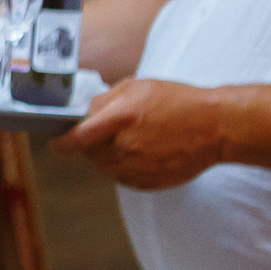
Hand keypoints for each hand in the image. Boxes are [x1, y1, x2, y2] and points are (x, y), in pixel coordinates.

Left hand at [51, 78, 227, 188]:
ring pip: (104, 167)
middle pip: (90, 153)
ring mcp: (138, 167)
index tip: (54, 143)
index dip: (62, 143)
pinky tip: (141, 153)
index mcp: (121, 117)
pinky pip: (122, 178)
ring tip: (129, 141)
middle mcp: (126, 145)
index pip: (78, 137)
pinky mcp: (148, 182)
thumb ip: (106, 100)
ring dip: (106, 156)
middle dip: (90, 144)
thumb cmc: (177, 101)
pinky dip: (123, 168)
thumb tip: (85, 114)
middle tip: (105, 133)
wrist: (215, 127)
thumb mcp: (138, 87)